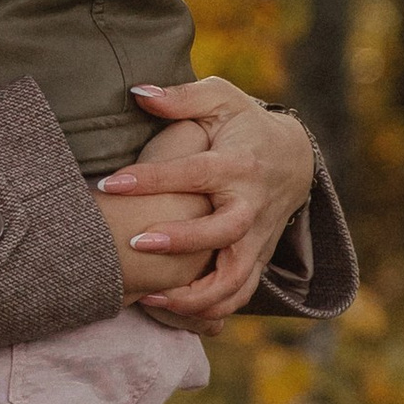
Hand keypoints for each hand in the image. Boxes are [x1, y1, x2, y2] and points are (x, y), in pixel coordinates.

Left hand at [96, 79, 315, 328]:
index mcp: (238, 165)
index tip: (109, 183)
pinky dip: (209, 311)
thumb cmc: (244, 125)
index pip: (194, 173)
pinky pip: (238, 295)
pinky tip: (168, 308)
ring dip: (195, 294)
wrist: (294, 160)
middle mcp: (250, 206)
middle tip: (135, 241)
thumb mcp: (221, 99)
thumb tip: (138, 92)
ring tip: (149, 295)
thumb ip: (181, 98)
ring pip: (235, 279)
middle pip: (223, 232)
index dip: (152, 178)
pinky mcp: (256, 260)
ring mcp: (256, 239)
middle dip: (181, 241)